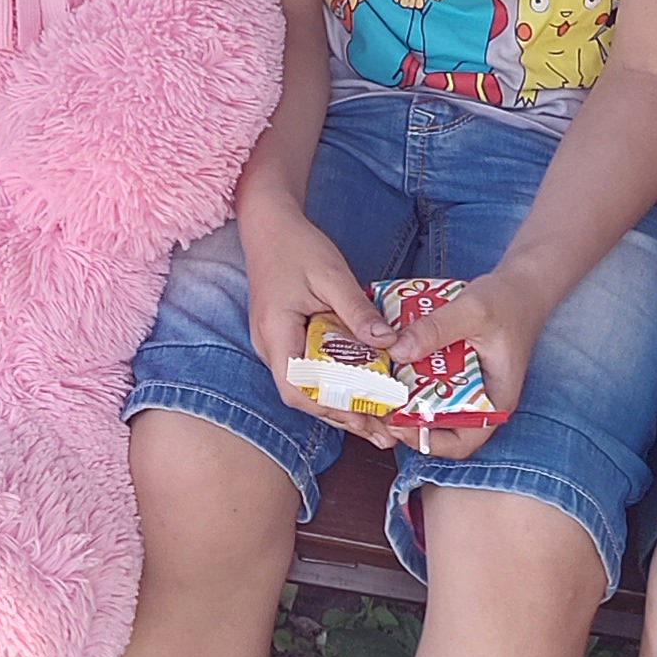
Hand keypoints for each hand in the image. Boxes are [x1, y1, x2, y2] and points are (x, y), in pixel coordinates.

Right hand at [239, 182, 399, 450]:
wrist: (268, 224)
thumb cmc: (296, 245)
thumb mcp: (332, 274)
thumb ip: (357, 310)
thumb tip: (388, 343)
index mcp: (276, 332)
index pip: (296, 388)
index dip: (331, 409)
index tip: (366, 417)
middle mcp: (270, 346)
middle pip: (304, 397)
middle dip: (343, 417)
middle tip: (384, 432)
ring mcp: (275, 344)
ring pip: (307, 388)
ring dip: (341, 406)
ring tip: (379, 422)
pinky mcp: (285, 339)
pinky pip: (309, 371)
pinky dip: (335, 385)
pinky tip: (361, 389)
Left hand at [396, 269, 546, 465]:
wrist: (521, 285)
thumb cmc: (507, 301)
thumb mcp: (471, 311)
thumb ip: (435, 330)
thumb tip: (397, 351)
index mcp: (494, 400)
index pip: (460, 442)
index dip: (426, 440)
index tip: (396, 424)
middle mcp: (480, 399)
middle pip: (439, 427)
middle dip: (406, 419)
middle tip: (378, 402)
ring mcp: (467, 385)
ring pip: (430, 403)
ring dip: (405, 396)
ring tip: (378, 382)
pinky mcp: (456, 369)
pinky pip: (429, 380)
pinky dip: (411, 374)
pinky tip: (392, 359)